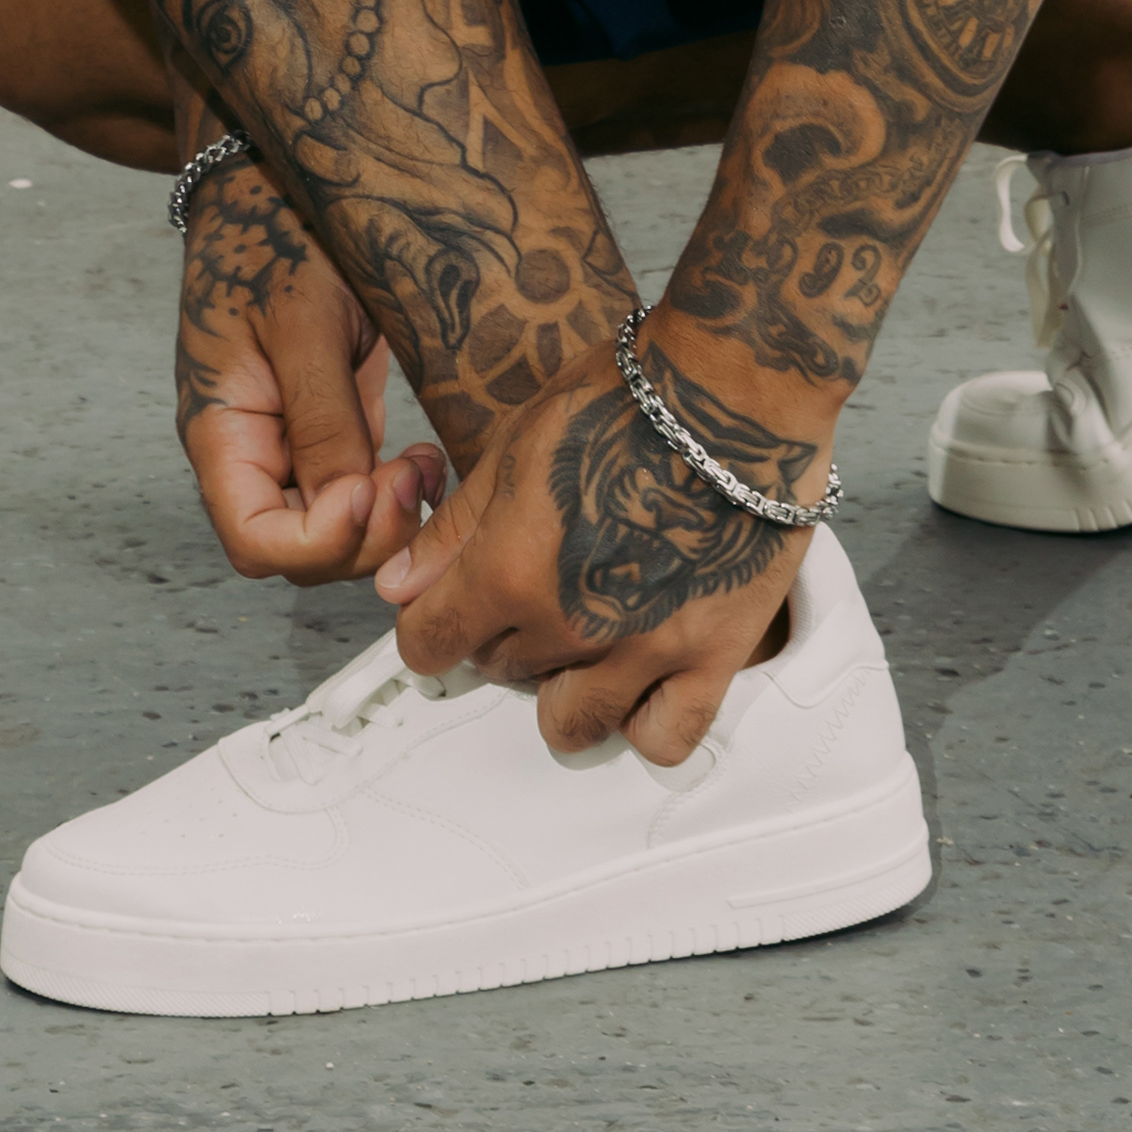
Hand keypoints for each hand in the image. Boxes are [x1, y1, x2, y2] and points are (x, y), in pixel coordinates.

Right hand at [174, 155, 447, 585]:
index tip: (369, 490)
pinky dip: (392, 493)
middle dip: (362, 536)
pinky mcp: (327, 421)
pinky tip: (424, 461)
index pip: (256, 541)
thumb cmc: (277, 230)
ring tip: (424, 467)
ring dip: (385, 519)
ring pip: (334, 530)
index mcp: (222, 430)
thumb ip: (321, 417)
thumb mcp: (303, 319)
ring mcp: (289, 439)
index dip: (318, 541)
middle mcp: (251, 450)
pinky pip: (355, 488)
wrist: (279, 175)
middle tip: (412, 480)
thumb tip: (348, 505)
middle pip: (298, 550)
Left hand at [372, 349, 816, 762]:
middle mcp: (570, 624)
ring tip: (583, 641)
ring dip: (563, 689)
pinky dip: (645, 721)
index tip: (447, 608)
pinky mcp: (711, 655)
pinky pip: (665, 738)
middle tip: (534, 587)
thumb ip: (454, 527)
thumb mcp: (517, 444)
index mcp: (509, 570)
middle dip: (504, 636)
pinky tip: (642, 682)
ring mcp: (643, 649)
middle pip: (500, 672)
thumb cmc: (627, 398)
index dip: (430, 623)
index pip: (429, 643)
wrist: (733, 393)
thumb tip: (399, 585)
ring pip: (572, 722)